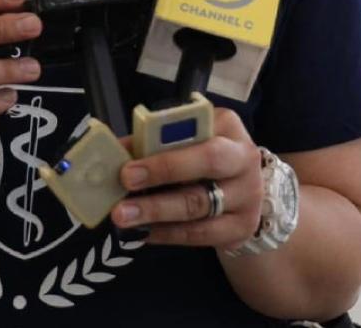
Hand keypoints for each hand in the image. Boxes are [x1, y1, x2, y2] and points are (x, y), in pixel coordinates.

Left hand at [112, 109, 263, 248]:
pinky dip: (168, 234)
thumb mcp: (185, 139)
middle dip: (162, 173)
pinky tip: (143, 232)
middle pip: (207, 163)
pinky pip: (201, 234)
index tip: (128, 163)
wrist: (241, 188)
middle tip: (124, 184)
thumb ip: (152, 142)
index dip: (163, 147)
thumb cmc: (203, 155)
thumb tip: (112, 152)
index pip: (195, 132)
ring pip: (199, 205)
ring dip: (156, 212)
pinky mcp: (242, 227)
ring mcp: (248, 196)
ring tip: (124, 217)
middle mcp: (244, 159)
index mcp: (227, 126)